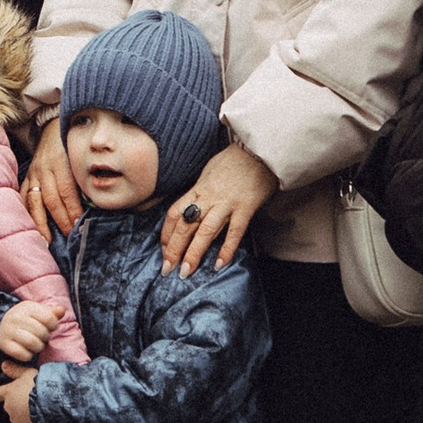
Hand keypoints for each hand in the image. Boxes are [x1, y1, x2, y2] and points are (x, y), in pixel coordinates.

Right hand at [0, 299, 61, 368]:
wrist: (3, 325)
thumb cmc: (27, 319)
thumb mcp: (39, 312)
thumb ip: (52, 313)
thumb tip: (61, 311)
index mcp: (27, 307)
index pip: (49, 318)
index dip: (53, 325)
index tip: (50, 327)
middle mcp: (16, 317)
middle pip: (42, 332)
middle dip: (45, 337)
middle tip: (42, 338)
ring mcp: (8, 330)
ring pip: (32, 343)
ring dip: (38, 347)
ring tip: (36, 345)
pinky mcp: (3, 343)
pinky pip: (22, 354)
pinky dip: (28, 355)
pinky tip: (27, 351)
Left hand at [0, 369, 38, 422]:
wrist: (51, 403)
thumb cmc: (40, 386)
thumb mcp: (28, 373)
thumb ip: (15, 370)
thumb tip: (3, 365)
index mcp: (8, 392)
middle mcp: (9, 406)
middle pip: (8, 406)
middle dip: (16, 404)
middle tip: (29, 400)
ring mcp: (15, 419)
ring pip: (14, 417)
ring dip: (21, 415)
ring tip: (34, 411)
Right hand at [24, 119, 81, 235]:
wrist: (53, 126)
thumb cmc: (73, 144)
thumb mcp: (82, 155)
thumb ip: (85, 176)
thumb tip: (95, 203)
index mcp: (60, 162)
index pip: (67, 191)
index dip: (73, 210)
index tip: (80, 226)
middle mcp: (44, 169)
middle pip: (51, 200)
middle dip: (61, 221)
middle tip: (70, 236)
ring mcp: (33, 174)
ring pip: (34, 202)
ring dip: (41, 223)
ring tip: (47, 241)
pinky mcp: (26, 177)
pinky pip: (23, 198)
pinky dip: (27, 214)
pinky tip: (31, 228)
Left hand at [161, 140, 278, 273]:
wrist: (260, 151)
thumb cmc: (234, 161)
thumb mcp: (209, 172)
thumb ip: (200, 192)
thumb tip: (190, 209)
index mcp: (198, 189)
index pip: (175, 213)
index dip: (166, 234)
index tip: (163, 251)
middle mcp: (209, 197)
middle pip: (186, 225)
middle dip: (174, 249)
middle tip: (166, 269)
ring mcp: (227, 203)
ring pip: (205, 231)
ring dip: (194, 253)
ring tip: (186, 272)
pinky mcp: (245, 208)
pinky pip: (234, 231)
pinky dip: (226, 249)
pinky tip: (218, 265)